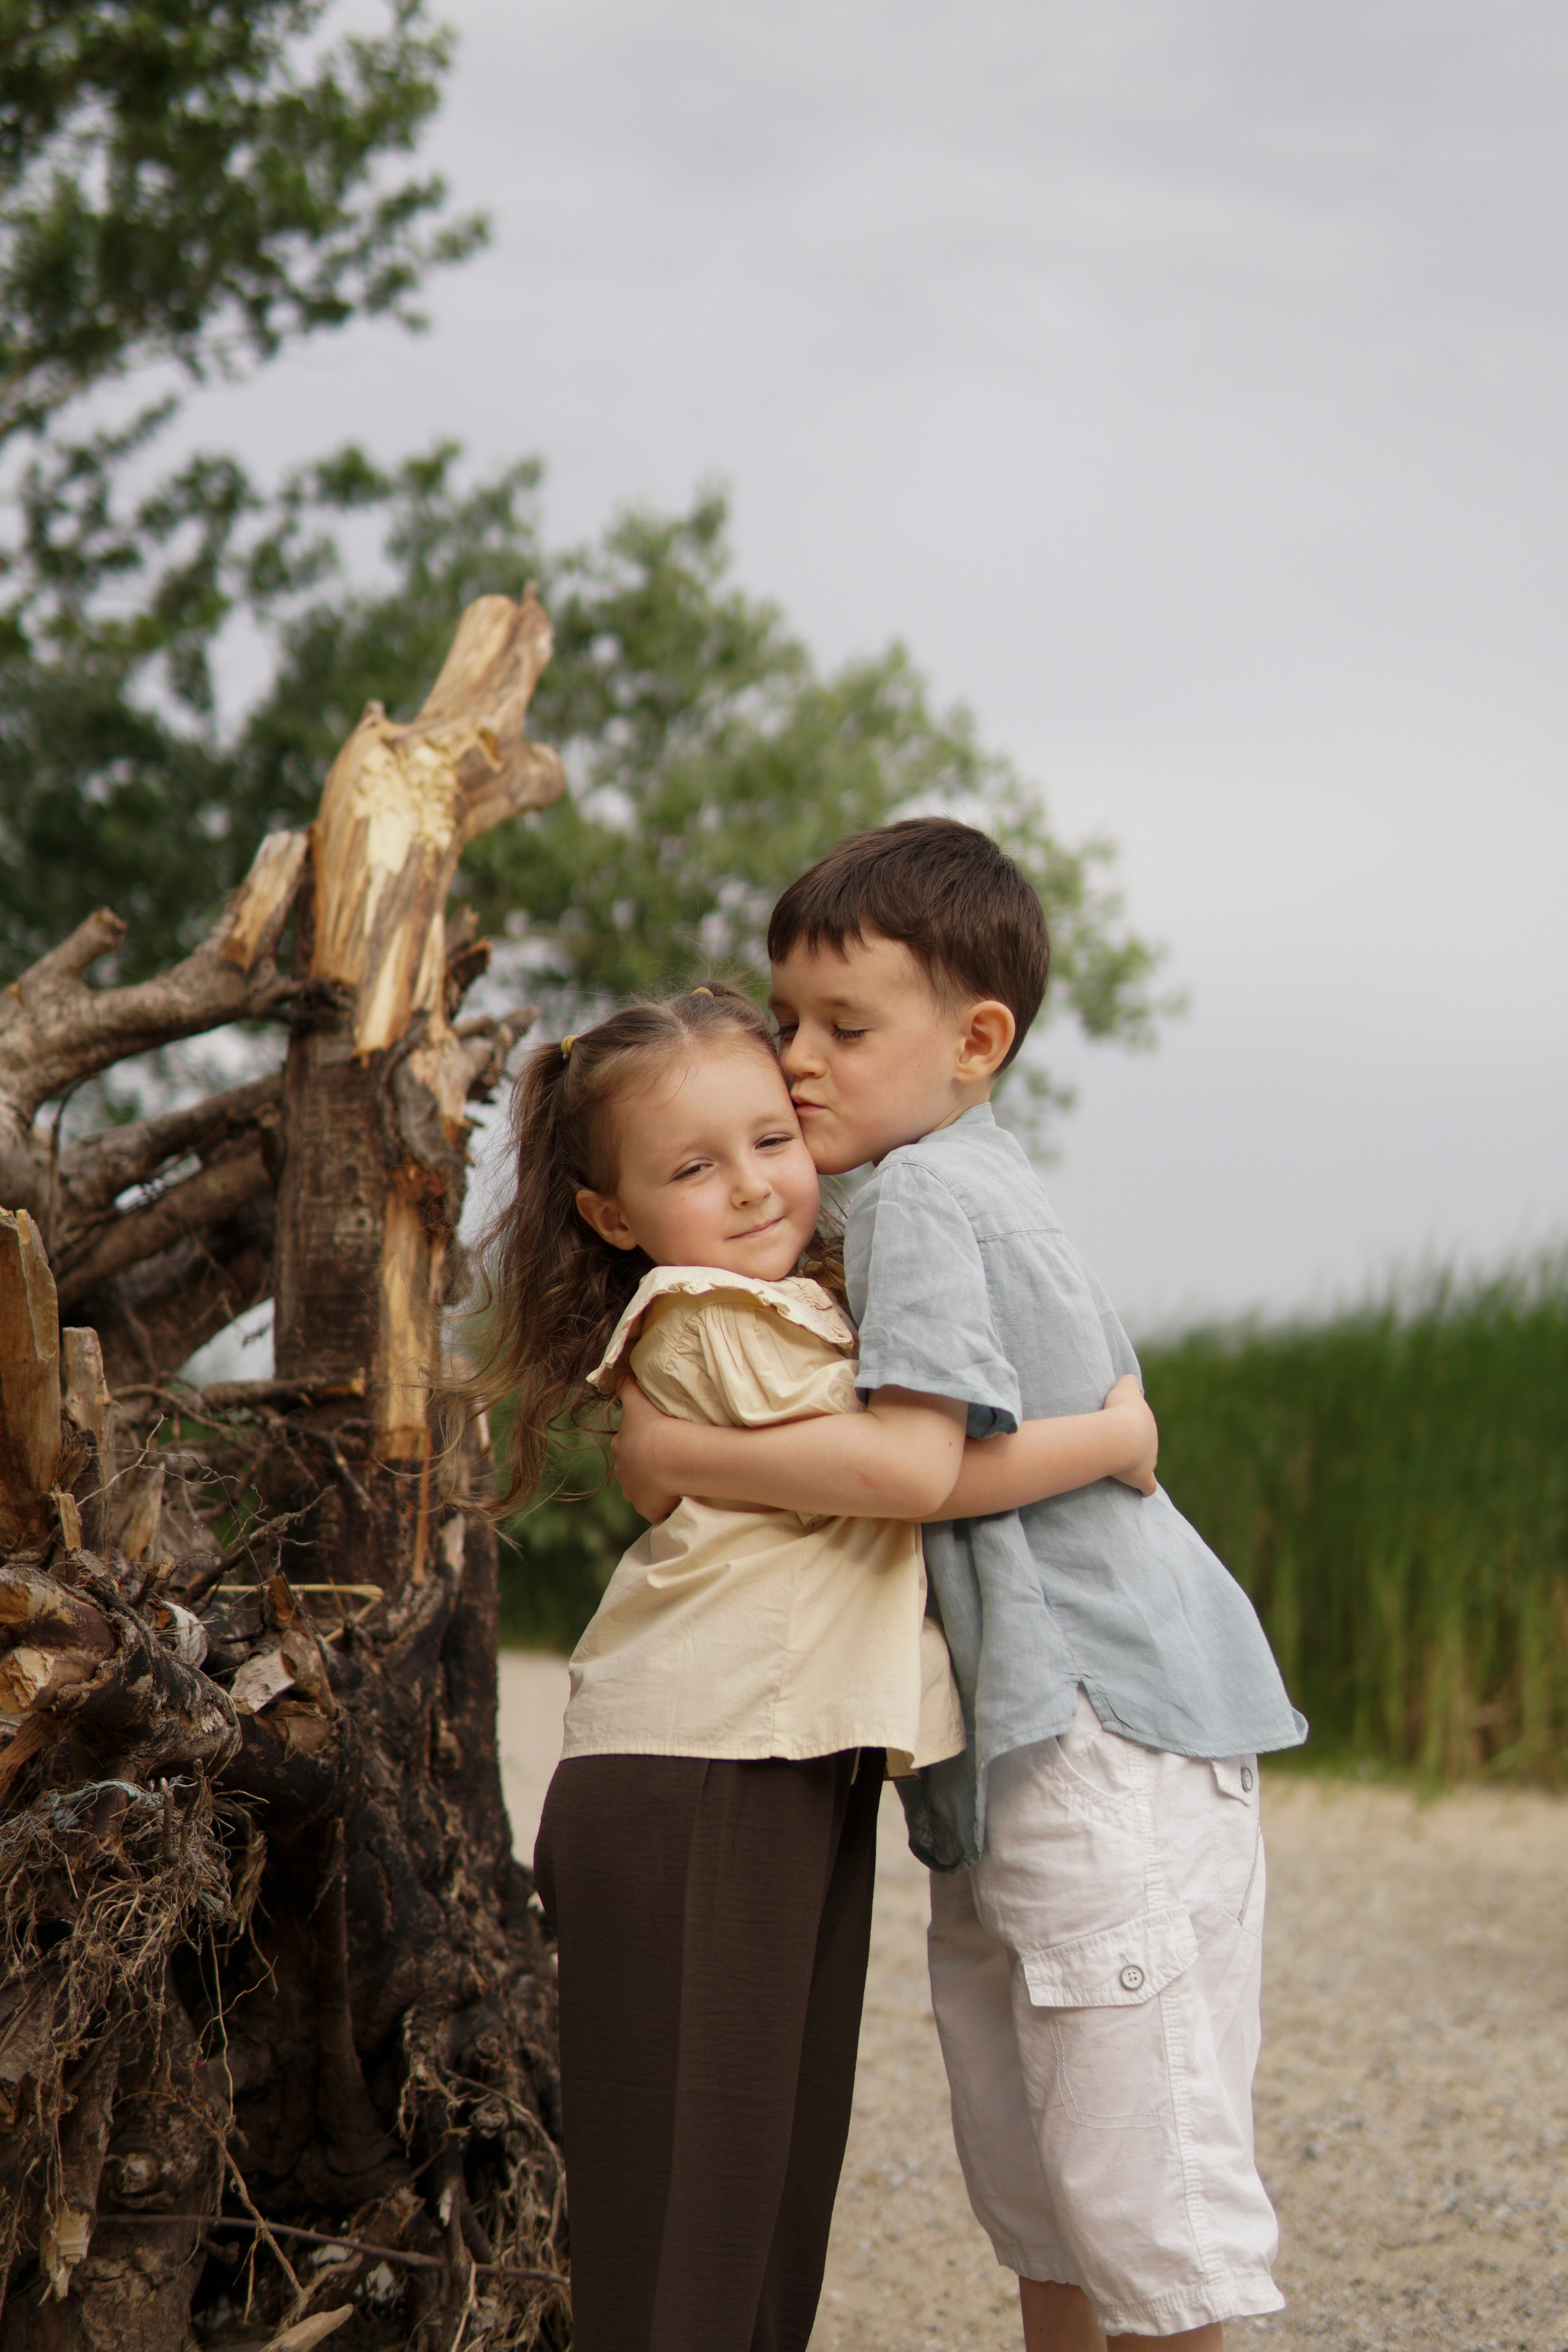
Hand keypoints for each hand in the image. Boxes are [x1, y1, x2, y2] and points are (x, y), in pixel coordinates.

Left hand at [611, 1379, 681, 1523]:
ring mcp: (635, 1493)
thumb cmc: (653, 1426)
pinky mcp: (648, 1509)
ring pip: (643, 1490)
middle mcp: (623, 1473)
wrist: (666, 1456)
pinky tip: (677, 1501)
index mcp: (621, 1448)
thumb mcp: (637, 1402)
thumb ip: (627, 1388)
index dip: (640, 1445)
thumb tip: (620, 1375)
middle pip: (633, 1470)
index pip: (627, 1447)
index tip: (656, 1443)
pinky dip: (665, 1507)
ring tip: (675, 1481)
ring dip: (655, 1488)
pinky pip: (657, 1510)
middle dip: (645, 1468)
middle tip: (667, 1462)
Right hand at [1103, 1373, 1157, 1496]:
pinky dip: (1144, 1489)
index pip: (1145, 1429)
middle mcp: (1152, 1443)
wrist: (1120, 1435)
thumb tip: (1129, 1378)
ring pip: (1145, 1466)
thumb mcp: (1124, 1388)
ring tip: (1119, 1468)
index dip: (1137, 1433)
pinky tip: (1139, 1492)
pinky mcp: (1142, 1477)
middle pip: (1146, 1448)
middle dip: (1134, 1449)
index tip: (1127, 1435)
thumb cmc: (1120, 1411)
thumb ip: (1128, 1382)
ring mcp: (1149, 1462)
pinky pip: (1147, 1486)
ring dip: (1135, 1466)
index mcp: (1147, 1424)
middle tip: (1116, 1450)